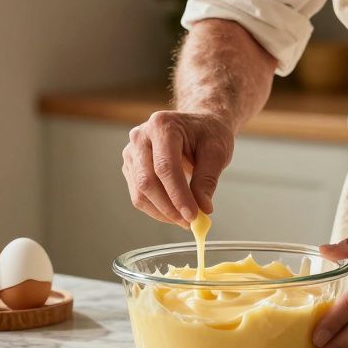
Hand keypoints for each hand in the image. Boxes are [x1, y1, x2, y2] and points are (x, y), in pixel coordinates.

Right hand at [122, 111, 235, 226]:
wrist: (197, 125)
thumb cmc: (208, 134)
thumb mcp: (217, 152)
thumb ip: (208, 179)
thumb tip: (202, 208)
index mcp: (162, 125)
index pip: (165, 167)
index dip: (178, 195)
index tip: (193, 215)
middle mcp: (141, 137)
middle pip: (147, 181)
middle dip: (169, 207)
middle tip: (190, 222)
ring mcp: (132, 152)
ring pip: (140, 192)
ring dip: (163, 212)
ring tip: (185, 219)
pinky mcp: (131, 167)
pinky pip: (139, 195)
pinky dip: (157, 209)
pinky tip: (174, 211)